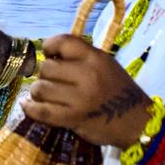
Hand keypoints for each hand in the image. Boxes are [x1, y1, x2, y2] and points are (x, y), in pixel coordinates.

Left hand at [21, 34, 152, 147]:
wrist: (136, 122)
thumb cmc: (119, 91)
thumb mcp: (106, 65)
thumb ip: (81, 57)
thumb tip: (48, 55)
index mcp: (96, 58)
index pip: (62, 42)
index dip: (49, 46)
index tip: (50, 54)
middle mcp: (87, 75)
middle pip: (47, 67)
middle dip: (45, 74)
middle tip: (52, 81)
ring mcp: (80, 98)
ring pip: (40, 88)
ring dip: (38, 92)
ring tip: (45, 95)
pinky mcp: (73, 119)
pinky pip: (41, 111)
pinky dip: (30, 108)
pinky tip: (28, 105)